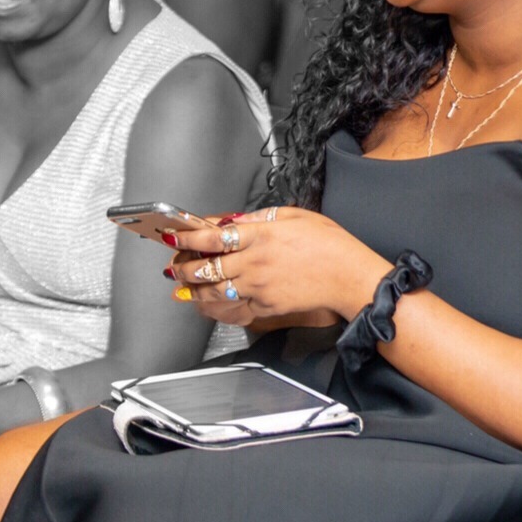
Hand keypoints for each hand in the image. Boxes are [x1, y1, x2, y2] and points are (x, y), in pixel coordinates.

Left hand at [168, 207, 387, 323]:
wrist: (349, 276)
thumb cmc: (329, 244)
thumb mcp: (295, 216)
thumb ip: (260, 218)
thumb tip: (235, 222)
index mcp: (261, 235)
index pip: (212, 236)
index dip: (187, 237)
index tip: (174, 237)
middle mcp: (254, 261)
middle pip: (207, 266)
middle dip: (184, 266)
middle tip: (173, 265)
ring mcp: (258, 286)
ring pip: (215, 289)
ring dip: (194, 288)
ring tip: (182, 287)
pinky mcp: (266, 305)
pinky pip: (238, 304)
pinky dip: (222, 302)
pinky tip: (212, 301)